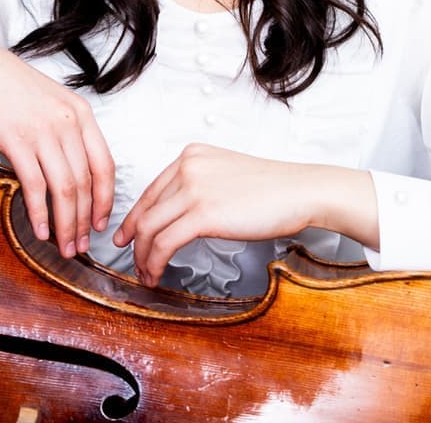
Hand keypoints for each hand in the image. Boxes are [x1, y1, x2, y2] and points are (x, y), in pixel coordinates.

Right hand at [0, 35, 114, 259]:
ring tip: (64, 247)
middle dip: (86, 221)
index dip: (105, 199)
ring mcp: (43, 131)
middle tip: (81, 246)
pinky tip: (41, 231)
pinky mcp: (16, 140)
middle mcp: (68, 123)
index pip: (106, 165)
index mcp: (82, 114)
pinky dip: (39, 213)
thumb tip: (72, 176)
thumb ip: (67, 134)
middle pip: (86, 183)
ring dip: (67, 224)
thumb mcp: (52, 104)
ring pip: (65, 188)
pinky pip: (35, 185)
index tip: (102, 223)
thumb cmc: (12, 88)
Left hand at [111, 143, 376, 286]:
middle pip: (145, 210)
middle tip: (133, 260)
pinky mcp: (202, 213)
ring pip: (149, 228)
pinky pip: (164, 242)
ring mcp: (193, 188)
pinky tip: (157, 274)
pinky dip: (154, 262)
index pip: (151, 191)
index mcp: (192, 156)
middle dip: (134, 240)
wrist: (302, 191)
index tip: (128, 235)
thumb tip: (181, 215)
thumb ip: (201, 187)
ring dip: (142, 257)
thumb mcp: (227, 175)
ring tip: (146, 274)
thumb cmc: (275, 189)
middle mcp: (187, 167)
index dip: (135, 218)